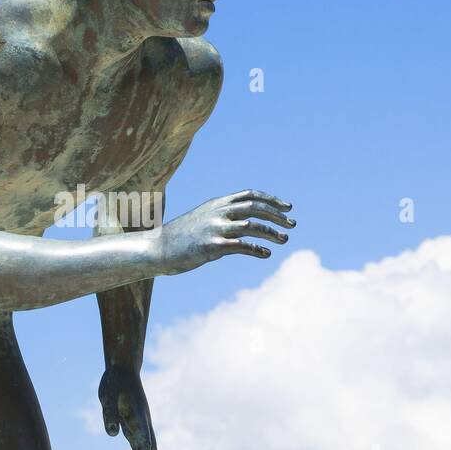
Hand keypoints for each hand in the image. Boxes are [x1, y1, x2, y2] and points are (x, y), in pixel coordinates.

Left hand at [98, 364, 155, 449]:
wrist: (122, 369)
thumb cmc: (115, 381)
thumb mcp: (108, 395)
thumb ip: (109, 413)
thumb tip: (112, 433)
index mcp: (139, 420)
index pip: (145, 446)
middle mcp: (143, 425)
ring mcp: (139, 426)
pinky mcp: (132, 425)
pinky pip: (137, 448)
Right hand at [156, 189, 293, 274]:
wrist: (158, 248)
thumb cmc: (182, 236)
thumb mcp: (203, 219)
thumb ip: (224, 217)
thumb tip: (248, 224)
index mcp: (217, 203)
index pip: (250, 195)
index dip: (271, 199)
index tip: (287, 207)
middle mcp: (217, 212)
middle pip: (254, 208)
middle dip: (276, 215)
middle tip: (292, 224)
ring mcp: (214, 228)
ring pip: (251, 226)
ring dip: (271, 232)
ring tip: (284, 239)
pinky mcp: (211, 246)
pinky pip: (240, 246)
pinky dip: (256, 249)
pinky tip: (266, 254)